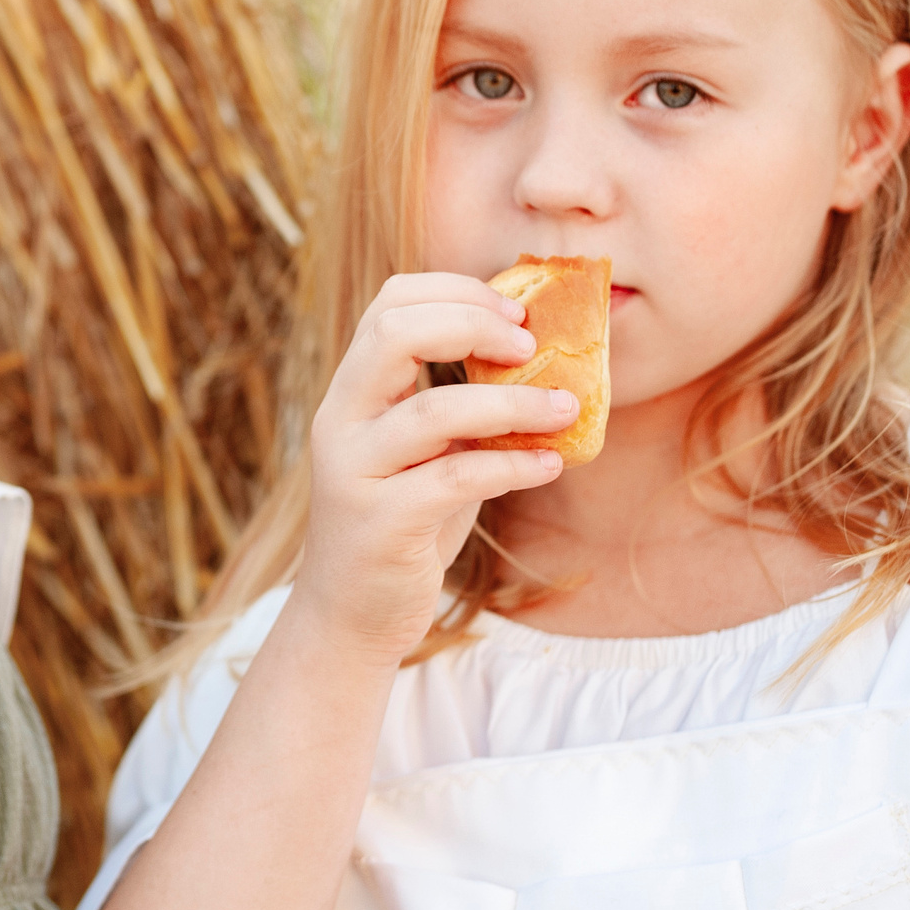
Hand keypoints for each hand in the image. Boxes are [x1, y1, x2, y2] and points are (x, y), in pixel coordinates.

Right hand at [297, 272, 571, 664]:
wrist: (351, 616)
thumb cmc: (402, 525)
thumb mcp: (425, 453)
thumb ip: (457, 406)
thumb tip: (541, 360)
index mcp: (352, 392)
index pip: (389, 305)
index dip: (456, 293)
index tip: (516, 312)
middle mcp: (341, 421)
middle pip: (393, 333)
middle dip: (472, 324)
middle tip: (532, 346)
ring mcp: (354, 471)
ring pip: (434, 410)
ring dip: (514, 403)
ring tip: (568, 409)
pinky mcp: (380, 524)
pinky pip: (456, 479)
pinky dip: (513, 465)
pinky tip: (550, 465)